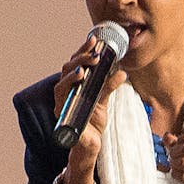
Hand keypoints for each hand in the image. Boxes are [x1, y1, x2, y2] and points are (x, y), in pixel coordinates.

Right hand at [51, 32, 128, 162]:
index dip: (83, 50)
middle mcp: (65, 92)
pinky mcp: (63, 117)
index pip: (75, 63)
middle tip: (95, 55)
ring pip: (60, 85)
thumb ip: (110, 86)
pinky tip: (79, 82)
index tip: (94, 40)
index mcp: (74, 84)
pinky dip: (70, 91)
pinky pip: (63, 103)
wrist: (92, 144)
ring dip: (72, 75)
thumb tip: (122, 72)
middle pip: (66, 70)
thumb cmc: (93, 121)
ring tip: (85, 69)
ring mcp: (62, 105)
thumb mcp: (104, 100)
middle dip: (80, 59)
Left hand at [163, 130, 183, 183]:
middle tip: (172, 155)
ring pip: (182, 162)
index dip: (181, 138)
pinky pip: (182, 177)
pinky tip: (178, 175)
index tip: (177, 144)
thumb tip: (168, 137)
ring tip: (175, 165)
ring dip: (173, 163)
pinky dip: (175, 174)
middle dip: (174, 151)